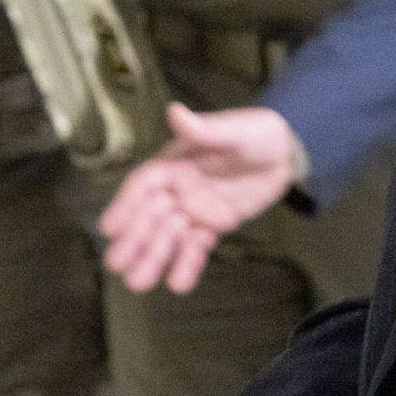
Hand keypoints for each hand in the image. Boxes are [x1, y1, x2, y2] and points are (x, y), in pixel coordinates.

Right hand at [100, 105, 301, 292]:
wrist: (287, 153)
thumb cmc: (257, 133)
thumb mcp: (235, 129)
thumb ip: (205, 128)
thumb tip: (175, 112)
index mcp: (175, 161)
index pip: (144, 184)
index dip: (125, 204)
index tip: (109, 227)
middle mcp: (178, 187)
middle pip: (151, 216)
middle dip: (134, 240)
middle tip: (115, 266)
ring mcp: (195, 208)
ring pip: (170, 236)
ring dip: (154, 258)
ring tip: (137, 284)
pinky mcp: (213, 224)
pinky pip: (197, 246)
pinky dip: (187, 263)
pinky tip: (177, 284)